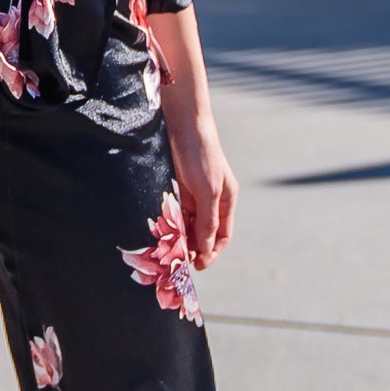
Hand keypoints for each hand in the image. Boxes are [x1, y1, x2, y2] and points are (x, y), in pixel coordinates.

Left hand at [162, 99, 236, 267]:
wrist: (184, 124)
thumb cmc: (201, 155)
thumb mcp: (208, 191)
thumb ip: (207, 221)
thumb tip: (205, 249)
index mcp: (227, 201)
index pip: (222, 236)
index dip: (212, 253)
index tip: (197, 266)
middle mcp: (213, 200)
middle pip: (205, 232)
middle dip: (194, 248)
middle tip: (178, 262)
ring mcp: (196, 194)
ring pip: (189, 224)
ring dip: (181, 237)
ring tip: (168, 251)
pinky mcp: (180, 187)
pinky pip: (177, 213)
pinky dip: (172, 224)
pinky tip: (162, 232)